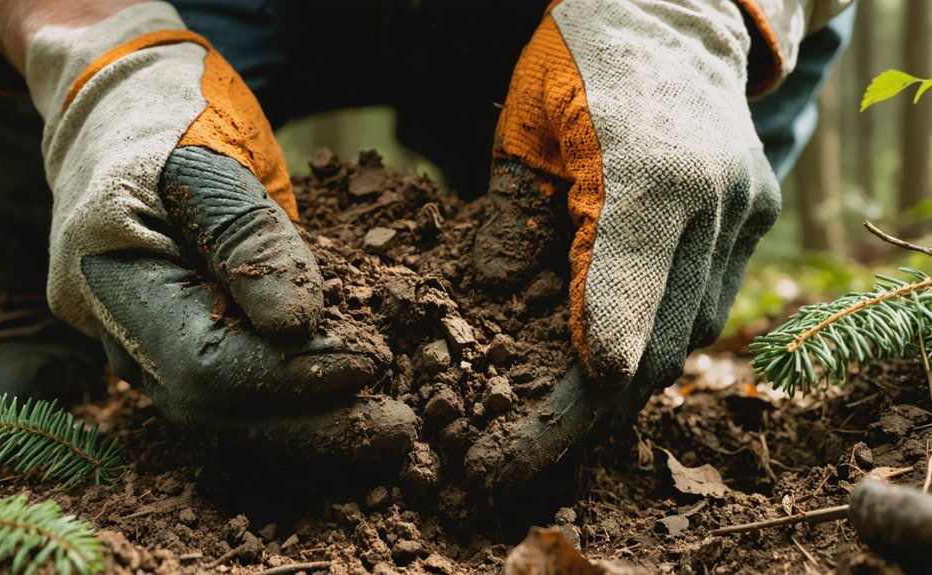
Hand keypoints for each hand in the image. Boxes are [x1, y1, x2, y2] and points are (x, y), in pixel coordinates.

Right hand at [0, 1, 416, 460]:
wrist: (124, 114)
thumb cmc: (168, 121)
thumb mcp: (209, 162)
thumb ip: (250, 242)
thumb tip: (296, 330)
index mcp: (109, 278)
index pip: (202, 365)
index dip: (289, 377)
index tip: (367, 364)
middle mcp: (114, 329)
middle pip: (215, 407)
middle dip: (311, 421)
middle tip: (397, 427)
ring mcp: (139, 342)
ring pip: (225, 412)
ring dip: (309, 424)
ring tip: (386, 425)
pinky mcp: (173, 342)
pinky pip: (234, 388)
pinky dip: (294, 400)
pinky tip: (349, 405)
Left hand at [467, 0, 780, 489]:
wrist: (674, 10)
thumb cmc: (581, 58)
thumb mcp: (523, 128)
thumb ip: (511, 218)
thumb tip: (491, 302)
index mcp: (642, 176)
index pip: (616, 311)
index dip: (577, 388)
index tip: (531, 435)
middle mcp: (710, 201)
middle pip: (662, 341)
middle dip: (600, 405)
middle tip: (536, 447)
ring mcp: (744, 207)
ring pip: (693, 331)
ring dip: (636, 372)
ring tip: (571, 406)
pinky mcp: (757, 210)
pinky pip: (710, 298)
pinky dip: (665, 328)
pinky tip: (619, 342)